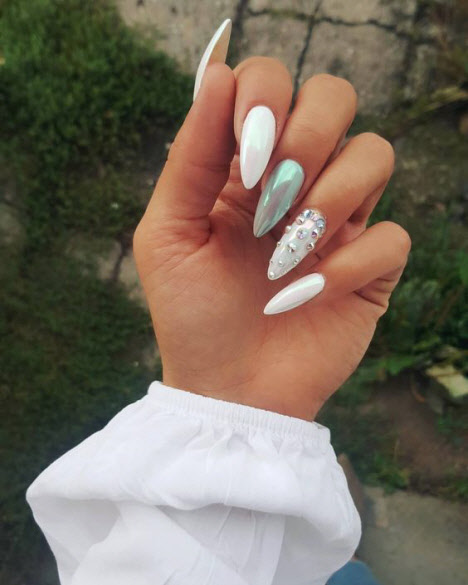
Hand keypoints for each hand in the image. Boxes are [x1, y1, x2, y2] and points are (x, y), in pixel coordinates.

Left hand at [134, 59, 410, 419]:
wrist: (227, 389)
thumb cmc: (192, 315)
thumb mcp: (170, 233)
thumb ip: (190, 157)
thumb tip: (217, 75)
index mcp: (246, 166)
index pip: (272, 82)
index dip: (265, 98)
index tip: (248, 154)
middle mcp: (298, 181)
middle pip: (335, 97)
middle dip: (308, 135)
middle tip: (272, 197)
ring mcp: (339, 221)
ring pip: (375, 152)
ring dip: (332, 196)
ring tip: (286, 251)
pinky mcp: (370, 265)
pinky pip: (392, 234)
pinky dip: (350, 263)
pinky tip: (309, 295)